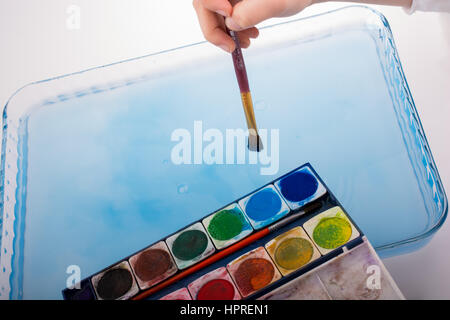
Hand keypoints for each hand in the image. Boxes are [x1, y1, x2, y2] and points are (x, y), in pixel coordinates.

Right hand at [193, 0, 314, 51]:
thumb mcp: (277, 3)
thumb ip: (254, 11)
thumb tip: (231, 23)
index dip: (211, 6)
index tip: (230, 17)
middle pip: (204, 5)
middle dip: (216, 29)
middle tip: (232, 47)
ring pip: (212, 13)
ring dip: (226, 33)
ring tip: (248, 42)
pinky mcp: (232, 2)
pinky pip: (222, 17)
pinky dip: (232, 30)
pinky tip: (250, 35)